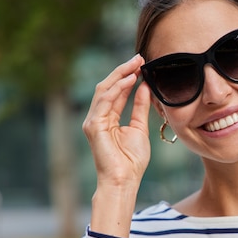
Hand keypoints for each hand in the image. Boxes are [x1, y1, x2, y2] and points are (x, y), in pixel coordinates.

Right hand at [82, 54, 151, 189]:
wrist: (124, 180)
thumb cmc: (132, 161)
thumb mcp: (139, 128)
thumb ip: (139, 107)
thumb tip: (144, 87)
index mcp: (107, 118)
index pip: (117, 92)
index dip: (128, 76)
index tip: (142, 64)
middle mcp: (97, 117)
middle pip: (108, 87)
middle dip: (124, 71)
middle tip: (139, 57)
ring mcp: (93, 121)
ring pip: (104, 90)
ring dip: (120, 75)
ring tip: (135, 64)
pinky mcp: (93, 125)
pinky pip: (104, 101)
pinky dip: (117, 89)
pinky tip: (130, 80)